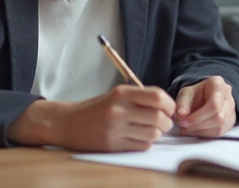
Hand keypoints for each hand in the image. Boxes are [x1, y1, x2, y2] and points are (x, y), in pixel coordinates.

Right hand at [8, 85, 175, 150]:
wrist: (67, 122)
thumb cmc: (96, 108)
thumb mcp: (116, 94)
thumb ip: (140, 98)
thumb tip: (168, 107)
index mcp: (122, 93)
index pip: (157, 96)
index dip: (170, 104)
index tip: (170, 109)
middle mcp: (119, 110)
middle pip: (158, 117)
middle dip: (167, 122)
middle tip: (164, 123)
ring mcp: (115, 129)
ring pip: (152, 134)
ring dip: (157, 134)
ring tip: (151, 131)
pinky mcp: (112, 145)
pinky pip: (141, 146)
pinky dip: (146, 143)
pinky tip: (139, 138)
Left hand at [174, 76, 236, 136]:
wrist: (204, 96)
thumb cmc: (196, 93)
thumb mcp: (186, 93)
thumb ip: (182, 103)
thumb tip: (181, 114)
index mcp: (218, 85)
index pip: (214, 105)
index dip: (198, 117)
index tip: (183, 121)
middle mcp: (229, 97)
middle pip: (219, 118)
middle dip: (199, 125)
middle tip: (184, 126)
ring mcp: (231, 110)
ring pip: (220, 127)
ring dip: (201, 132)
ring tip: (188, 129)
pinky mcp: (230, 122)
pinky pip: (220, 133)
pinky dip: (205, 135)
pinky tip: (195, 131)